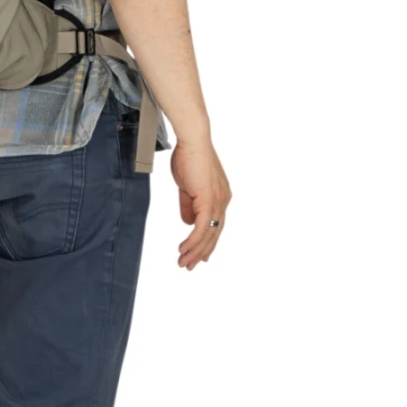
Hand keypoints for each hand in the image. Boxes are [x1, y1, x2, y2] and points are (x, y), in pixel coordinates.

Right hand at [171, 135, 230, 269]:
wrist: (193, 141)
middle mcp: (223, 201)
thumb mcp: (187, 186)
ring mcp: (218, 202)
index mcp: (220, 196)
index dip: (207, 242)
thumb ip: (188, 205)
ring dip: (194, 251)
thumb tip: (187, 223)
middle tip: (190, 265)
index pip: (215, 224)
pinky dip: (193, 242)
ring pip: (208, 235)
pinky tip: (183, 250)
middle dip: (201, 252)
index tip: (199, 255)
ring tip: (183, 262)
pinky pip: (201, 228)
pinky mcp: (208, 201)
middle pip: (214, 233)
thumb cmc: (189, 156)